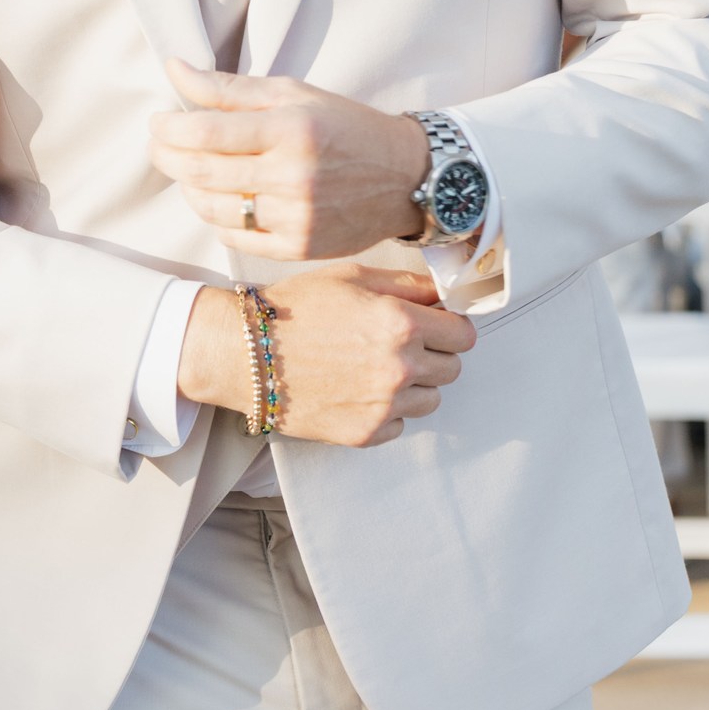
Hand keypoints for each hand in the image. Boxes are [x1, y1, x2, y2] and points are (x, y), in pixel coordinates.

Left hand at [149, 60, 428, 260]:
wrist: (406, 176)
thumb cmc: (344, 126)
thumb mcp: (292, 93)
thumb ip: (228, 87)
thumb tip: (173, 68)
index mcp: (290, 130)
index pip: (205, 133)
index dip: (168, 129)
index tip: (158, 122)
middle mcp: (292, 176)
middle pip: (200, 173)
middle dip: (166, 157)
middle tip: (159, 145)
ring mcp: (296, 217)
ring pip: (212, 209)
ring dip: (188, 187)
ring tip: (190, 170)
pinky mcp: (300, 247)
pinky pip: (235, 237)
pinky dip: (216, 217)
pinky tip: (220, 198)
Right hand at [178, 265, 475, 447]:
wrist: (244, 352)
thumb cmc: (294, 308)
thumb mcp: (350, 276)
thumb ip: (407, 284)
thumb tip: (444, 296)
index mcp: (401, 323)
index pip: (463, 334)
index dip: (448, 326)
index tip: (432, 325)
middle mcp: (400, 367)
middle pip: (452, 368)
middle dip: (432, 354)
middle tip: (395, 344)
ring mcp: (384, 406)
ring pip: (430, 399)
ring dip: (412, 384)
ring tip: (371, 367)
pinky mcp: (366, 433)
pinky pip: (400, 422)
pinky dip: (386, 409)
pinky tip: (355, 388)